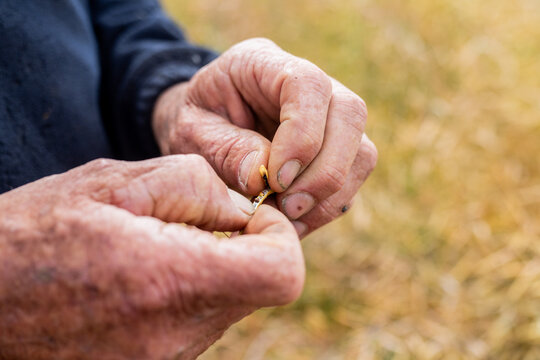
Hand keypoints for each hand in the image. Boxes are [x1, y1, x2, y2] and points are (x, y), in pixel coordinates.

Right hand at [0, 155, 303, 359]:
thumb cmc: (33, 232)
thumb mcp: (112, 183)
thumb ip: (194, 186)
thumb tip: (244, 211)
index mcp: (167, 281)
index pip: (280, 272)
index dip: (277, 236)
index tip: (247, 216)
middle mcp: (171, 337)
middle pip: (255, 288)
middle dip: (239, 248)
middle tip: (186, 224)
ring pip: (227, 306)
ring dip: (209, 271)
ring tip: (151, 251)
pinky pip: (196, 326)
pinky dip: (186, 296)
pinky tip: (139, 279)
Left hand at [153, 38, 376, 237]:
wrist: (205, 129)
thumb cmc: (197, 125)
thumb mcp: (192, 132)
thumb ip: (225, 149)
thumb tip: (262, 177)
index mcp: (264, 62)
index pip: (308, 84)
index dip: (302, 134)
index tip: (276, 181)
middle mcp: (310, 84)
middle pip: (349, 115)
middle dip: (324, 172)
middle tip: (289, 208)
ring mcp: (329, 116)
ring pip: (361, 151)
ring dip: (330, 195)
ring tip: (289, 219)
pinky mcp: (336, 149)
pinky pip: (352, 179)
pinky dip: (328, 206)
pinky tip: (296, 220)